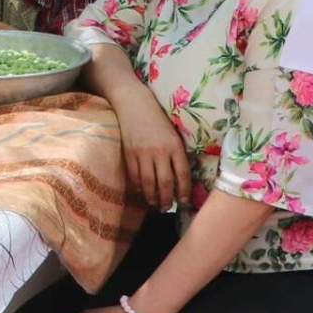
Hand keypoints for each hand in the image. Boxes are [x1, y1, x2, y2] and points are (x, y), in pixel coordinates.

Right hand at [111, 87, 191, 210]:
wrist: (134, 105)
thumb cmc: (158, 120)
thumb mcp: (173, 135)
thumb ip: (177, 154)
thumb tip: (180, 178)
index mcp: (174, 146)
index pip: (182, 173)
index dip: (183, 190)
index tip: (183, 201)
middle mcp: (159, 151)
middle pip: (164, 181)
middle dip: (166, 198)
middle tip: (166, 207)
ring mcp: (142, 153)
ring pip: (148, 181)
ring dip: (151, 196)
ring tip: (154, 204)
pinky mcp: (129, 153)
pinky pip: (134, 175)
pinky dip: (138, 186)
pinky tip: (142, 191)